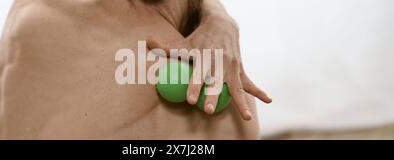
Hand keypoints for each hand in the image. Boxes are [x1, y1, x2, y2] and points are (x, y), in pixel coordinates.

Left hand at [147, 14, 271, 120]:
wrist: (222, 25)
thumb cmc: (198, 38)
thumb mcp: (183, 41)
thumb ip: (166, 46)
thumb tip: (147, 41)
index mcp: (204, 56)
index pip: (198, 74)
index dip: (194, 86)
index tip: (190, 100)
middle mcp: (219, 62)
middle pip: (216, 82)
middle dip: (214, 96)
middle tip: (209, 111)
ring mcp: (232, 67)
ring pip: (236, 87)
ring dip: (241, 102)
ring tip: (246, 118)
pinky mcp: (240, 69)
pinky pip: (249, 83)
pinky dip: (259, 92)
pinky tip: (269, 100)